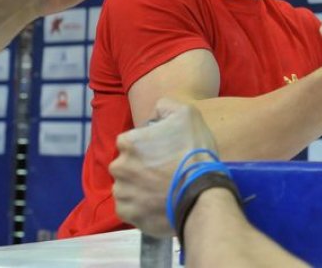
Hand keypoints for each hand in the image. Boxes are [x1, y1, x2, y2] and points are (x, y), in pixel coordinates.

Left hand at [110, 99, 217, 237]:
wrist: (202, 193)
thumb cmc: (194, 152)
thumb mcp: (187, 113)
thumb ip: (165, 107)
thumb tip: (154, 114)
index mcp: (128, 142)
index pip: (129, 141)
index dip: (146, 145)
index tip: (161, 152)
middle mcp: (119, 167)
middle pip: (126, 164)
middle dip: (139, 167)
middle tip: (163, 171)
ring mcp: (123, 193)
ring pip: (126, 186)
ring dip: (139, 187)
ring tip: (162, 189)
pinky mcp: (129, 214)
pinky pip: (129, 208)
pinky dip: (140, 207)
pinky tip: (158, 203)